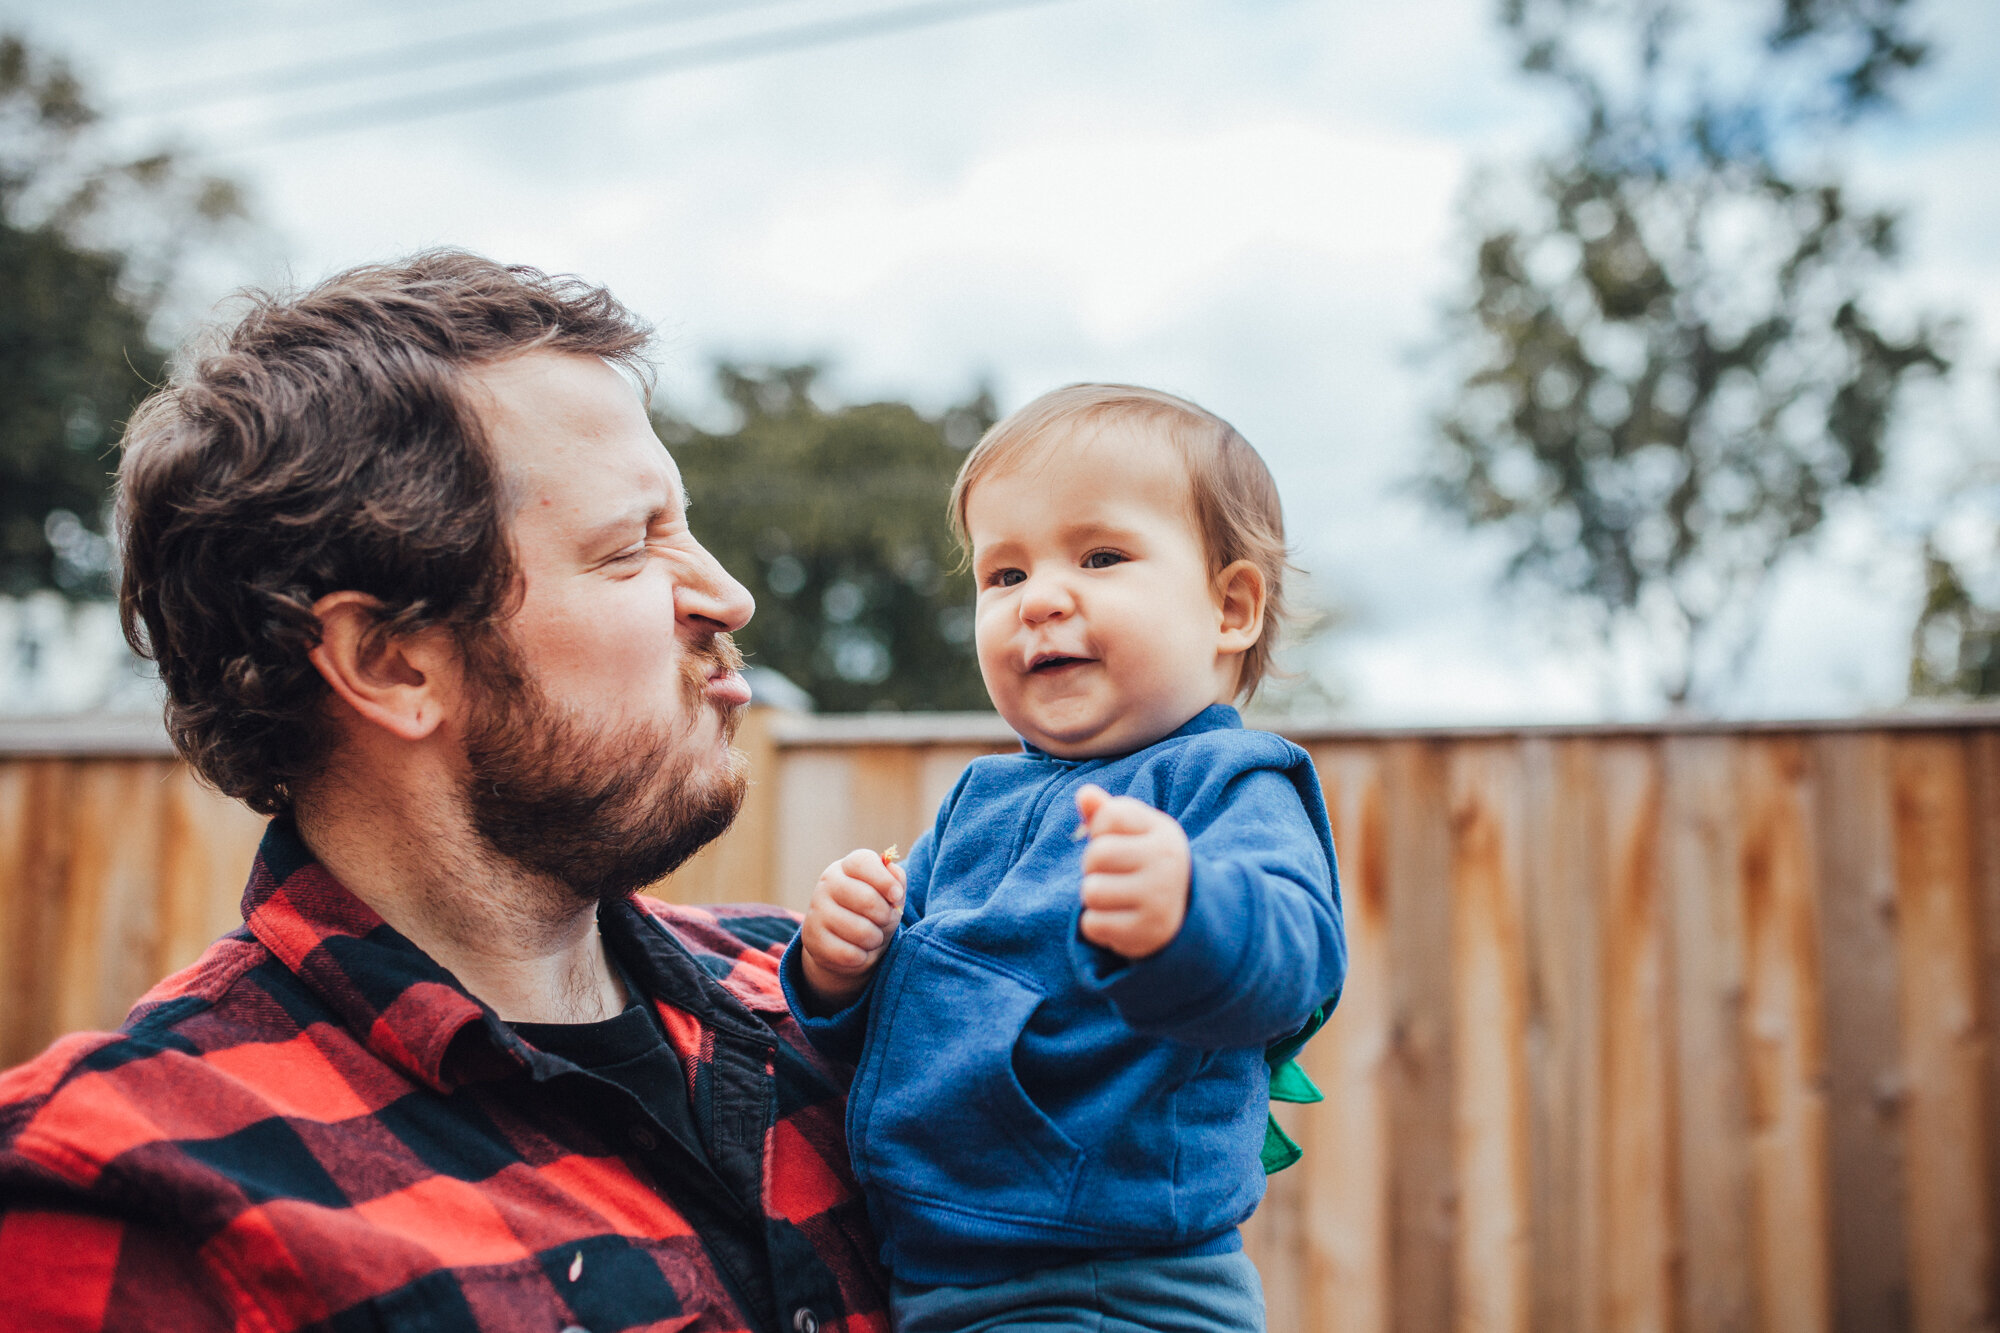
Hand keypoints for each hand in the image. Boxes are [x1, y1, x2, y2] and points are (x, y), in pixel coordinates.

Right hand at [800, 848, 906, 1008]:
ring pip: (861, 931)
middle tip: (884, 921)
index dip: (884, 880)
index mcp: (847, 867)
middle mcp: (827, 883)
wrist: (846, 945)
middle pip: (867, 899)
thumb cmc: (873, 913)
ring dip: (875, 939)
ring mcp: (816, 910)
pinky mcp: (811, 938)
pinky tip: (857, 951)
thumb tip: (894, 871)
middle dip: (885, 916)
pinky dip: (861, 957)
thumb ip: (896, 881)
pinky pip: (848, 954)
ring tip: (871, 937)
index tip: (896, 895)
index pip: (862, 863)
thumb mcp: (889, 896)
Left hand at [1075, 784, 1190, 959]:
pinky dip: (1096, 924)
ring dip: (1094, 897)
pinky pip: (1092, 925)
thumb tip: (1083, 794)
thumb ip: (1106, 812)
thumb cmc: (1145, 861)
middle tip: (1111, 874)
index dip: (1099, 829)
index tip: (1115, 841)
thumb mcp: (1134, 832)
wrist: (1182, 912)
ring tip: (1114, 897)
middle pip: (1097, 855)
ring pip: (1091, 892)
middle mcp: (1166, 862)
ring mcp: (1159, 899)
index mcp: (1163, 832)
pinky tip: (1118, 920)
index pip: (1109, 815)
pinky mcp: (1146, 932)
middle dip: (1092, 866)